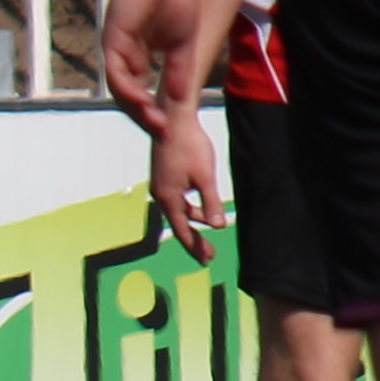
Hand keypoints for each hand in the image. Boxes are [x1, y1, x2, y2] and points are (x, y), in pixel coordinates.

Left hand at [100, 0, 192, 134]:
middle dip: (144, 116)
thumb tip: (177, 97)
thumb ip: (177, 70)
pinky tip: (144, 100)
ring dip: (136, 107)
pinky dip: (129, 88)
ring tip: (156, 122)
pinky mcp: (112, 38)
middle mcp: (123, 54)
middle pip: (126, 95)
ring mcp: (116, 47)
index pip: (139, 91)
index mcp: (138, 55)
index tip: (169, 127)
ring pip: (119, 87)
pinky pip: (116, 71)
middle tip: (162, 131)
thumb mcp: (181, 43)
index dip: (152, 111)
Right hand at [148, 104, 226, 260]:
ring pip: (179, 211)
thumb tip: (218, 226)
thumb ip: (211, 202)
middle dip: (194, 239)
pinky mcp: (164, 176)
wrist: (173, 120)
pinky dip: (190, 209)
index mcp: (169, 197)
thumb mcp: (205, 176)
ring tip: (208, 230)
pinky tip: (201, 208)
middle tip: (208, 255)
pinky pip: (177, 200)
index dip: (194, 246)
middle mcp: (161, 194)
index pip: (182, 230)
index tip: (206, 260)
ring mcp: (161, 185)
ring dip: (193, 222)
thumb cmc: (189, 146)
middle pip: (179, 223)